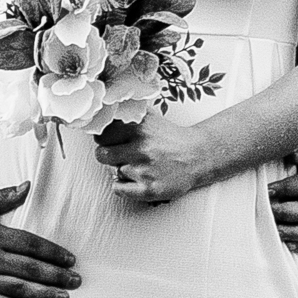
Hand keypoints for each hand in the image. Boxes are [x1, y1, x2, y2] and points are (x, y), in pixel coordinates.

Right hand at [0, 186, 79, 297]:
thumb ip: (4, 197)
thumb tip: (27, 186)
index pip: (32, 245)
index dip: (54, 253)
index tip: (70, 259)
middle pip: (31, 268)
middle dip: (57, 276)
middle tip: (75, 280)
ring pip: (20, 288)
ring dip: (45, 294)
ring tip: (64, 297)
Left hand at [91, 113, 210, 209]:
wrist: (197, 156)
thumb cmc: (168, 138)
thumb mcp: (148, 117)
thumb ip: (125, 112)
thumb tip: (101, 108)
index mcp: (138, 127)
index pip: (101, 134)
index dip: (104, 138)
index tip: (112, 140)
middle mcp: (141, 147)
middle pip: (101, 154)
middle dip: (109, 155)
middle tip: (123, 154)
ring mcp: (145, 169)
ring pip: (112, 171)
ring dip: (121, 170)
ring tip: (137, 166)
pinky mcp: (149, 189)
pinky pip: (118, 189)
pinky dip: (122, 187)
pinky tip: (135, 180)